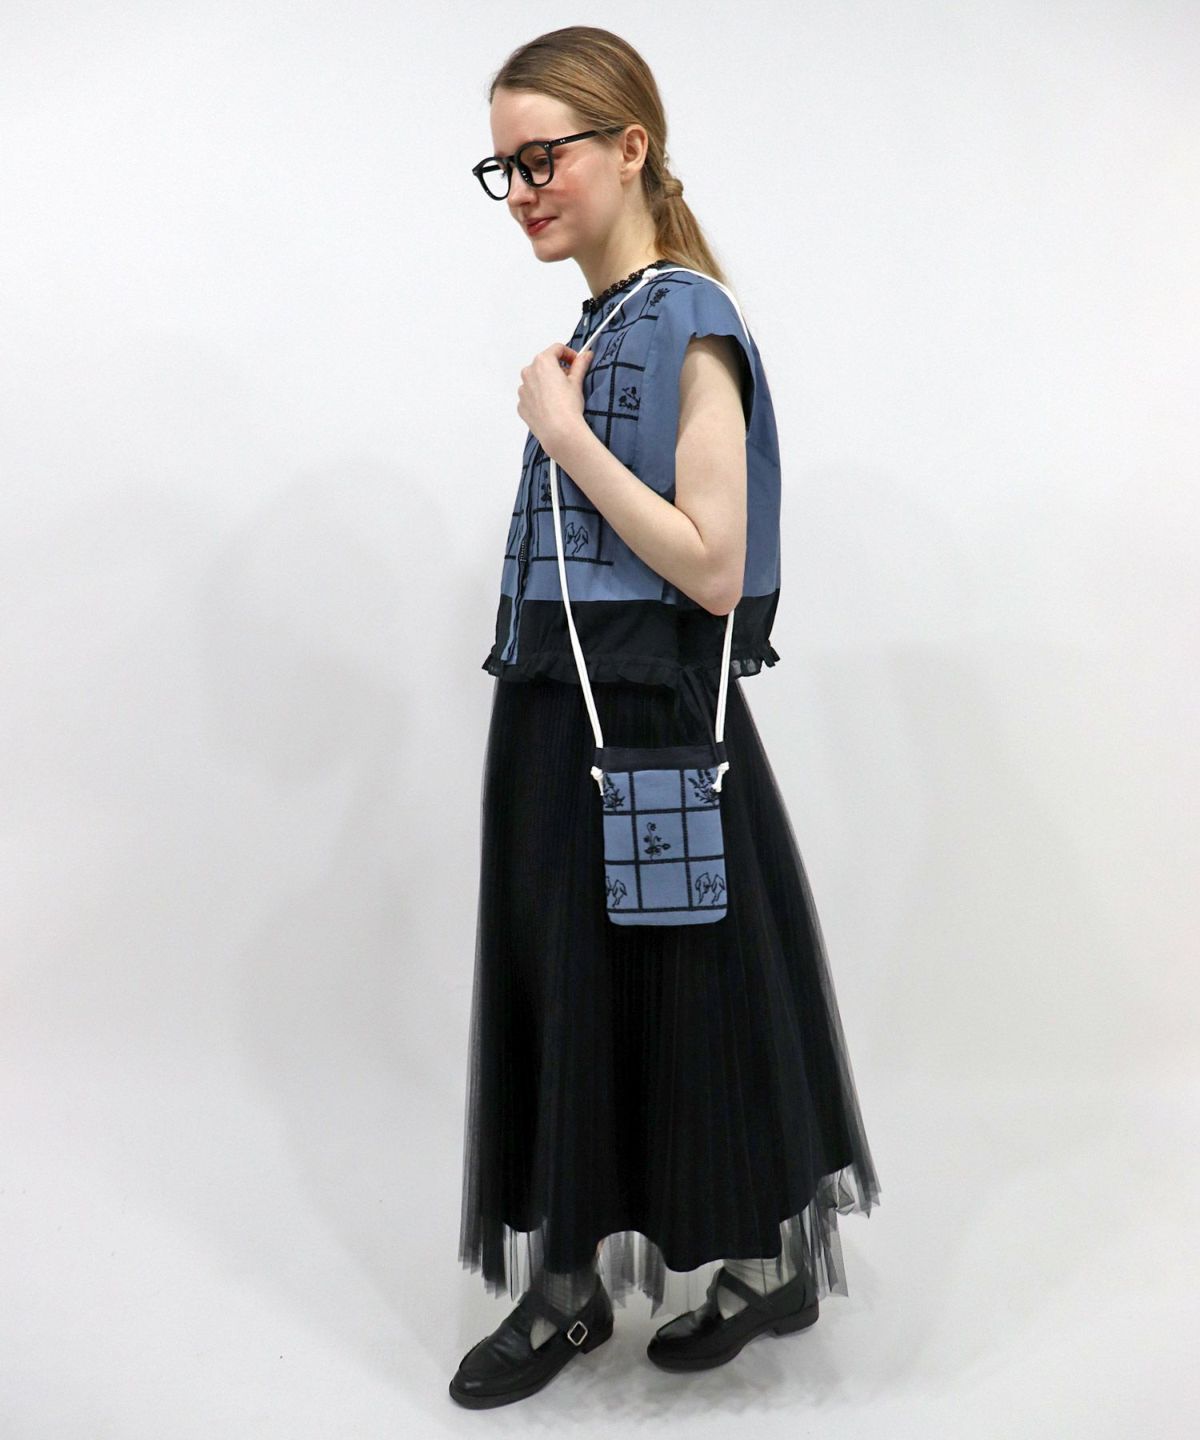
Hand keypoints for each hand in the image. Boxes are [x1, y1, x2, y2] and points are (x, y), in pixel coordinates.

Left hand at [516, 343, 592, 459]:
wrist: (559, 432)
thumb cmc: (567, 407)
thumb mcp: (577, 382)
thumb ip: (580, 364)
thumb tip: (586, 355)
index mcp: (543, 362)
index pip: (557, 349)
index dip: (570, 354)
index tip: (576, 362)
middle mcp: (529, 373)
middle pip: (544, 364)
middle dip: (557, 369)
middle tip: (570, 381)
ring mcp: (523, 390)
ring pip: (536, 380)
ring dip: (547, 383)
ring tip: (560, 396)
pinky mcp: (522, 405)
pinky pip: (531, 396)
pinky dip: (539, 398)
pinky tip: (551, 407)